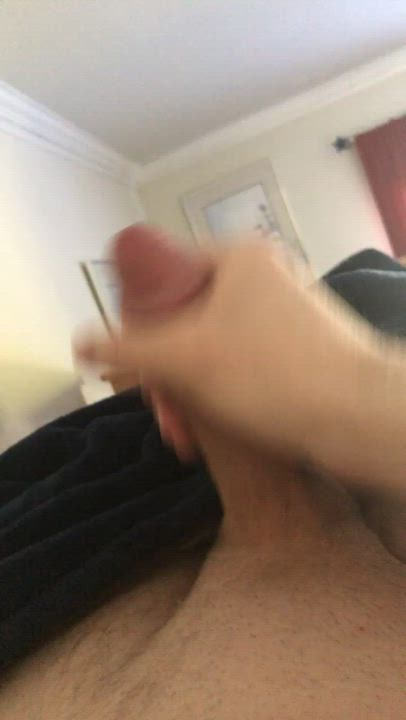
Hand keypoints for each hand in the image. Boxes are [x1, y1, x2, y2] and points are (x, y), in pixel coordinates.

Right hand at [75, 225, 384, 475]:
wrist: (363, 418)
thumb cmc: (274, 376)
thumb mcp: (186, 358)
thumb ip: (126, 348)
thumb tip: (80, 341)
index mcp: (236, 258)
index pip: (161, 275)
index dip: (135, 320)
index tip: (131, 365)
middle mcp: (260, 279)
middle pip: (183, 319)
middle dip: (163, 373)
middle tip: (159, 412)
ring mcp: (280, 315)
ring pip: (209, 348)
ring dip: (186, 392)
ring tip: (182, 436)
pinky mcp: (295, 350)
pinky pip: (238, 365)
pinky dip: (216, 395)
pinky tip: (205, 434)